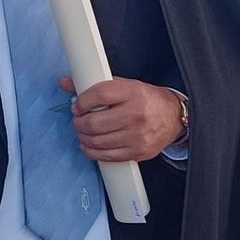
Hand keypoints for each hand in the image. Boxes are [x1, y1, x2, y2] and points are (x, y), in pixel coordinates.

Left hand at [59, 75, 183, 162]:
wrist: (173, 117)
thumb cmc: (147, 100)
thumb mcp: (125, 86)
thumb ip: (96, 85)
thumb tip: (66, 82)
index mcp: (133, 92)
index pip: (100, 95)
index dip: (82, 101)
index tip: (77, 105)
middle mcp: (136, 114)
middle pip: (95, 122)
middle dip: (79, 123)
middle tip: (78, 120)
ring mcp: (137, 136)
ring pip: (98, 141)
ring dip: (83, 137)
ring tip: (83, 132)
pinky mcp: (138, 152)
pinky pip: (107, 156)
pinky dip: (92, 152)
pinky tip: (89, 145)